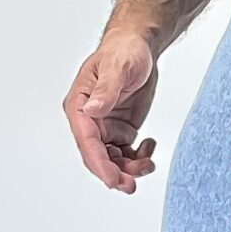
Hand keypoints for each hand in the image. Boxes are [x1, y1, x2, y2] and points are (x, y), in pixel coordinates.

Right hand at [65, 32, 158, 191]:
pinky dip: (139, 157)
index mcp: (80, 106)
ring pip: (113, 160)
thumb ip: (106, 89)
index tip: (112, 180)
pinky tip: (150, 147)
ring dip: (129, 168)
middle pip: (98, 156)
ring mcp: (105, 128)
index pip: (87, 141)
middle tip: (131, 185)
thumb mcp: (118, 67)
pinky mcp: (121, 130)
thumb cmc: (123, 51)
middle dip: (114, 173)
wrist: (139, 46)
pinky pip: (126, 154)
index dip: (99, 163)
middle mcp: (89, 121)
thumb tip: (91, 111)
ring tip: (147, 164)